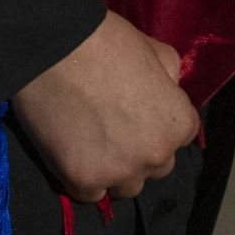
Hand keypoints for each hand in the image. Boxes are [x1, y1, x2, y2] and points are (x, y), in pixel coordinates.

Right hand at [10, 11, 197, 203]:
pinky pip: (88, 194)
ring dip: (113, 171)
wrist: (54, 46)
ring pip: (124, 187)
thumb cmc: (106, 40)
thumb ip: (168, 75)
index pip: (180, 137)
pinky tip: (70, 153)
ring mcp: (119, 171)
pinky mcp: (82, 180)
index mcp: (177, 124)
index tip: (135, 113)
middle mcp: (155, 155)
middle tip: (111, 128)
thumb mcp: (153, 49)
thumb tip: (167, 87)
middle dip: (139, 152)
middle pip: (155, 168)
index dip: (157, 124)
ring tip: (90, 145)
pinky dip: (81, 178)